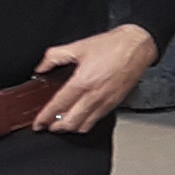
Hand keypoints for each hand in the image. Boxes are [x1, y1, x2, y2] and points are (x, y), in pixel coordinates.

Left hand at [34, 23, 159, 130]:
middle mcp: (93, 95)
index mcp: (82, 81)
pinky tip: (80, 118)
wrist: (137, 46)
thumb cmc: (112, 46)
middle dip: (56, 127)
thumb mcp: (78, 46)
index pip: (58, 106)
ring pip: (84, 126)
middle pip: (70, 122)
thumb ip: (54, 56)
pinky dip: (85, 124)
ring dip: (70, 128)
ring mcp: (105, 102)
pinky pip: (96, 121)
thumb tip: (41, 67)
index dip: (45, 117)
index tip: (38, 123)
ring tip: (62, 125)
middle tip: (47, 126)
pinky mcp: (114, 104)